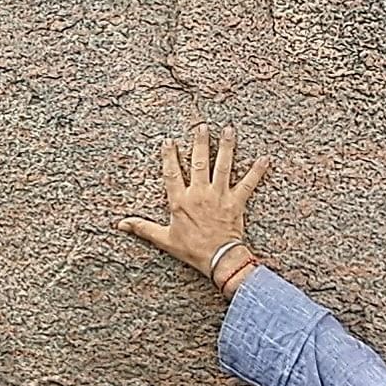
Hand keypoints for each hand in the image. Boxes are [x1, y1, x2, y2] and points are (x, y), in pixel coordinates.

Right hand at [116, 122, 270, 288]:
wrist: (218, 259)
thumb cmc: (191, 250)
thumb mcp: (164, 239)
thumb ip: (143, 228)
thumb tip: (121, 224)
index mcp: (180, 201)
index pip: (172, 173)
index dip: (169, 156)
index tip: (168, 141)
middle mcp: (199, 194)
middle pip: (199, 163)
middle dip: (200, 142)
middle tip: (201, 126)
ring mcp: (219, 196)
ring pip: (223, 166)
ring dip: (226, 147)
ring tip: (228, 130)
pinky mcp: (236, 202)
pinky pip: (248, 183)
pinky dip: (257, 171)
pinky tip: (265, 158)